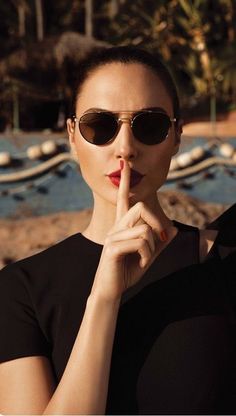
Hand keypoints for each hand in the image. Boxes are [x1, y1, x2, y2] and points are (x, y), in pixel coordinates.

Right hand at [91, 160, 168, 301]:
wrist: (111, 291)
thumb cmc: (126, 272)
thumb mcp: (148, 257)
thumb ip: (159, 244)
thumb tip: (174, 230)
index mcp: (122, 226)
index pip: (123, 199)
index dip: (124, 182)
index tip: (125, 165)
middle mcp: (116, 227)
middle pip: (141, 207)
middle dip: (158, 222)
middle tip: (162, 237)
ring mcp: (112, 237)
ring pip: (144, 229)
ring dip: (153, 246)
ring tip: (146, 258)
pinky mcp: (112, 248)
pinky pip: (140, 242)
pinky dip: (148, 254)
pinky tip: (143, 263)